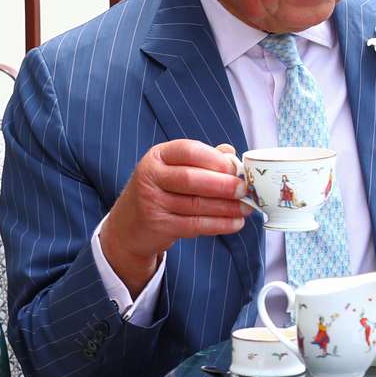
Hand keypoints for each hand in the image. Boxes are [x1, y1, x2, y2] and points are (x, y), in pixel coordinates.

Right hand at [100, 140, 248, 296]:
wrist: (128, 225)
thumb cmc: (162, 191)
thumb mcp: (174, 169)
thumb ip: (202, 159)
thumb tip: (231, 153)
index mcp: (158, 156)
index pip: (187, 150)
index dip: (214, 158)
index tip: (235, 167)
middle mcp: (150, 176)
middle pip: (191, 179)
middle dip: (222, 185)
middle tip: (244, 189)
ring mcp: (151, 202)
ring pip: (196, 204)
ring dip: (227, 207)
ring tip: (247, 208)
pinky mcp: (159, 226)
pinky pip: (195, 225)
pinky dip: (219, 225)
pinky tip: (236, 223)